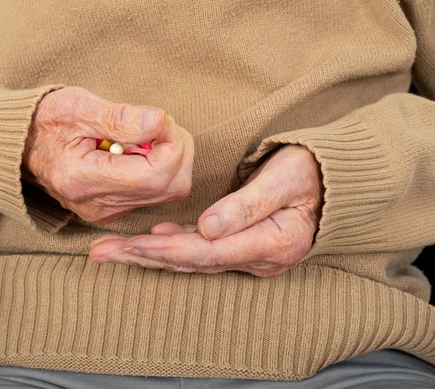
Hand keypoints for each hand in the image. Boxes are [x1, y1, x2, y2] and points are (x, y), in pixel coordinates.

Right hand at [23, 87, 193, 223]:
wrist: (21, 146)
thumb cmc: (45, 122)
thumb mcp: (76, 106)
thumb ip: (119, 117)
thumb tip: (159, 122)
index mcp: (84, 180)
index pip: (155, 175)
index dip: (172, 144)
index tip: (161, 119)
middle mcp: (98, 206)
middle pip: (171, 187)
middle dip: (178, 150)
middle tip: (158, 124)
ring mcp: (108, 212)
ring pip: (170, 191)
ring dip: (172, 158)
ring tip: (147, 134)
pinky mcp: (115, 209)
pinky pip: (158, 192)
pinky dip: (161, 167)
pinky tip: (140, 150)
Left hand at [89, 145, 322, 276]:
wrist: (334, 181)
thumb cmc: (311, 172)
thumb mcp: (284, 178)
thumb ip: (247, 204)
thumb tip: (208, 228)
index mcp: (272, 244)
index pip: (207, 251)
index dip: (165, 249)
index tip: (128, 245)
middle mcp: (258, 260)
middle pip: (191, 261)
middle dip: (143, 257)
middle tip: (100, 254)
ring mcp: (250, 258)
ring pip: (192, 260)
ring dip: (150, 256)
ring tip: (112, 251)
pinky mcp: (242, 249)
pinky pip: (201, 254)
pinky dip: (172, 250)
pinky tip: (148, 244)